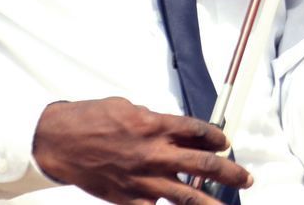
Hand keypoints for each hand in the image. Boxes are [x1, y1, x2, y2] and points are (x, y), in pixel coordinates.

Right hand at [32, 97, 252, 204]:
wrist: (58, 142)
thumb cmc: (91, 120)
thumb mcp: (129, 108)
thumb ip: (156, 121)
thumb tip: (176, 131)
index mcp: (156, 126)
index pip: (199, 132)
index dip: (218, 138)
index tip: (225, 143)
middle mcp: (155, 154)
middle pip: (204, 165)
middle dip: (229, 173)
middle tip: (245, 178)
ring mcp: (143, 180)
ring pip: (187, 197)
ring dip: (210, 203)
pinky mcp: (128, 199)